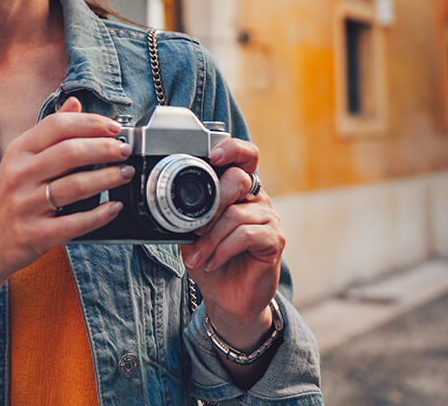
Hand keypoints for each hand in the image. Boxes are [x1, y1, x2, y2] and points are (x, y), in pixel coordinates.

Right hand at [0, 97, 128, 277]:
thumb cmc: (9, 197)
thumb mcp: (21, 159)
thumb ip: (49, 130)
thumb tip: (75, 103)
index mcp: (18, 152)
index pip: (56, 126)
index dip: (90, 123)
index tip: (113, 127)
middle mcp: (20, 175)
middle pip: (69, 153)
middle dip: (104, 149)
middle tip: (124, 150)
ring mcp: (26, 205)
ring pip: (74, 186)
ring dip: (107, 178)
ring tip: (125, 173)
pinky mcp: (36, 234)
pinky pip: (73, 223)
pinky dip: (98, 215)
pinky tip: (114, 207)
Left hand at [178, 137, 283, 347]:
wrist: (227, 298)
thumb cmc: (212, 261)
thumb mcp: (191, 235)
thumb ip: (187, 216)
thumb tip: (172, 209)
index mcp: (239, 190)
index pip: (245, 156)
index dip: (232, 148)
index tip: (213, 156)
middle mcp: (257, 198)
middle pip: (239, 179)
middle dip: (211, 204)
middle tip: (194, 230)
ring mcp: (269, 218)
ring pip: (236, 214)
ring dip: (210, 239)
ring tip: (198, 258)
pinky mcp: (275, 240)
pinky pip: (247, 235)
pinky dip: (224, 249)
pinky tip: (214, 261)